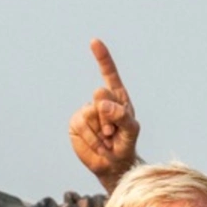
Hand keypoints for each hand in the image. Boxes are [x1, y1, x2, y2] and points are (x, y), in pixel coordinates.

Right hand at [68, 39, 139, 191]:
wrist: (114, 165)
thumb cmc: (126, 143)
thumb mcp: (131, 129)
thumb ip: (120, 114)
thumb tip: (101, 102)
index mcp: (116, 97)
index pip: (109, 74)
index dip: (102, 58)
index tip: (94, 42)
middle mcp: (99, 101)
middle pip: (100, 95)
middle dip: (110, 116)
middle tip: (114, 133)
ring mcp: (86, 111)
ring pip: (90, 113)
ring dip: (101, 131)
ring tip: (107, 140)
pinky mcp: (76, 124)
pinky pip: (81, 125)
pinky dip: (92, 138)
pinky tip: (98, 144)